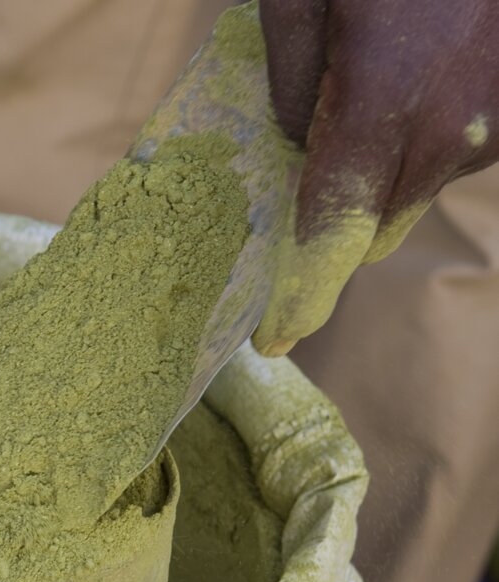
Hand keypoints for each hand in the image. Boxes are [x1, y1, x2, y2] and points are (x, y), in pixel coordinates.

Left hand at [255, 0, 498, 353]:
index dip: (303, 296)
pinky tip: (427, 70)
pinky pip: (463, 151)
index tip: (277, 339)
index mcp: (381, 106)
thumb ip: (292, 83)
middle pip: (375, 224)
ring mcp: (498, 123)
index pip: (332, 233)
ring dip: (388, 167)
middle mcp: (448, 131)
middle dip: (337, 217)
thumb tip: (298, 147)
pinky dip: (433, 131)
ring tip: (384, 84)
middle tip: (311, 177)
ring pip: (421, 187)